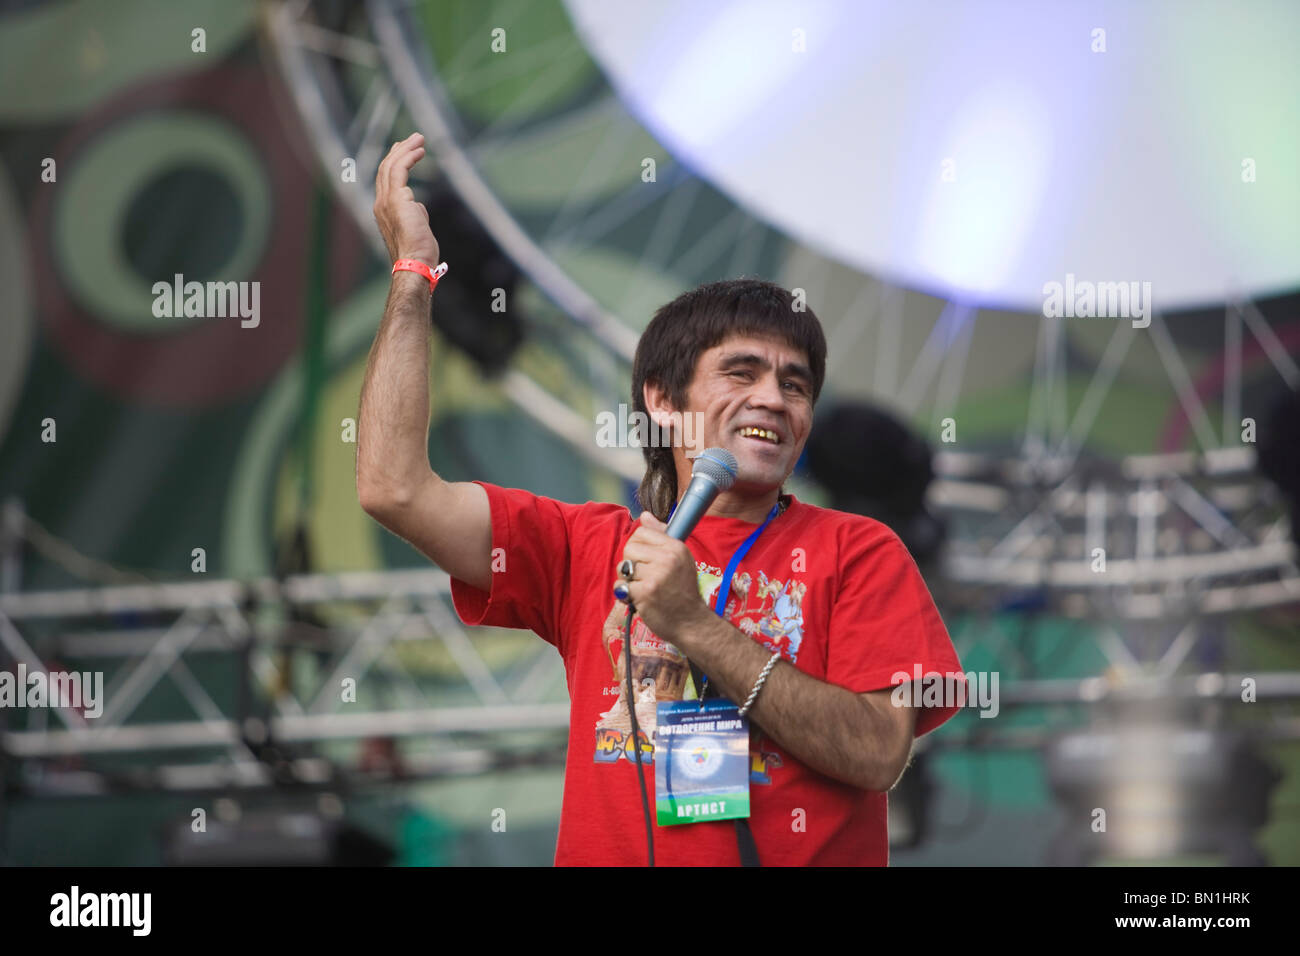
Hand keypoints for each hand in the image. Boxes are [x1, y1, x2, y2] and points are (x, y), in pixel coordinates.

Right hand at [373, 133, 439, 265]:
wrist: (415, 262)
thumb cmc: (419, 251)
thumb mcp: (416, 227)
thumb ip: (415, 213)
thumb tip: (418, 206)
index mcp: (383, 209)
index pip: (386, 180)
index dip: (396, 162)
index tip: (406, 151)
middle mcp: (380, 202)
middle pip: (386, 168)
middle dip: (400, 151)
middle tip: (414, 139)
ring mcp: (385, 200)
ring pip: (391, 166)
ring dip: (406, 149)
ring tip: (419, 138)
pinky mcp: (395, 199)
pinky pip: (399, 170)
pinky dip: (409, 157)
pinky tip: (419, 151)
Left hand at [616, 512, 710, 646]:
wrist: (691, 622)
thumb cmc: (683, 591)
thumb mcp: (680, 558)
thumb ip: (661, 535)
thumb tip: (644, 515)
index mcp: (676, 547)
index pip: (641, 532)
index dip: (638, 547)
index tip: (646, 561)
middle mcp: (667, 558)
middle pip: (629, 548)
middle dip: (631, 564)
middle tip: (645, 577)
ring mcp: (656, 576)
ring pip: (623, 568)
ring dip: (628, 580)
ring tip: (644, 588)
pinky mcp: (645, 593)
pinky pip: (620, 586)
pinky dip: (625, 594)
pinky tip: (639, 599)